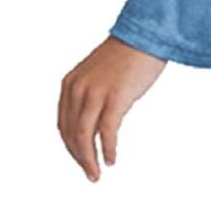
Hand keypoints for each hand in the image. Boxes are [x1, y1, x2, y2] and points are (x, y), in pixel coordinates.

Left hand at [57, 36, 167, 180]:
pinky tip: (111, 160)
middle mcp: (77, 89)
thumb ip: (92, 97)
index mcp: (70, 84)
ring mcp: (95, 93)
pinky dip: (107, 149)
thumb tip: (97, 126)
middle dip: (79, 157)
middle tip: (90, 174)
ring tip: (97, 174)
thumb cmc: (129, 56)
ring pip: (84, 136)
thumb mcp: (99, 76)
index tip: (82, 160)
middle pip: (72, 133)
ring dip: (89, 159)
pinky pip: (107, 131)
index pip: (64, 124)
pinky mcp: (115, 97)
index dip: (71, 147)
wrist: (147, 37)